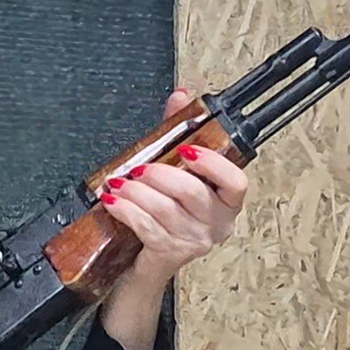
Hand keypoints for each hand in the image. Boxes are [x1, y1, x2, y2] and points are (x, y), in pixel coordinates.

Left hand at [98, 88, 249, 289]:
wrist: (153, 254)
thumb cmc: (170, 207)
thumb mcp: (178, 169)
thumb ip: (180, 131)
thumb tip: (181, 96)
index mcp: (227, 200)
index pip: (236, 182)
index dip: (213, 165)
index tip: (188, 149)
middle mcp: (216, 222)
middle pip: (192, 194)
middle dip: (161, 175)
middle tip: (139, 167)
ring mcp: (193, 240)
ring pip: (165, 210)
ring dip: (137, 192)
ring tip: (120, 182)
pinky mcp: (169, 252)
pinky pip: (146, 227)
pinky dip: (126, 210)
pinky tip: (113, 199)